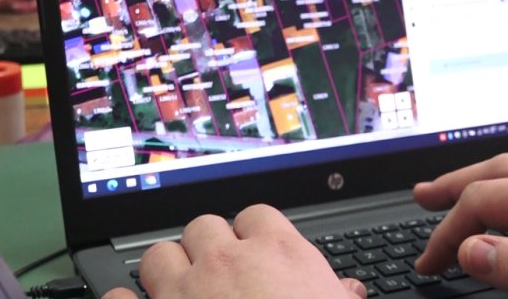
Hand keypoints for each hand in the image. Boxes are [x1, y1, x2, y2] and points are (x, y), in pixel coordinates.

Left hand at [102, 204, 365, 298]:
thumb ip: (338, 295)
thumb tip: (349, 292)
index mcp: (278, 254)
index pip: (256, 215)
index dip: (253, 234)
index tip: (255, 251)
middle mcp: (227, 262)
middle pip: (203, 227)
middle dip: (207, 248)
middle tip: (216, 274)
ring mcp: (185, 291)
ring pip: (159, 254)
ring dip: (166, 270)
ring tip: (178, 291)